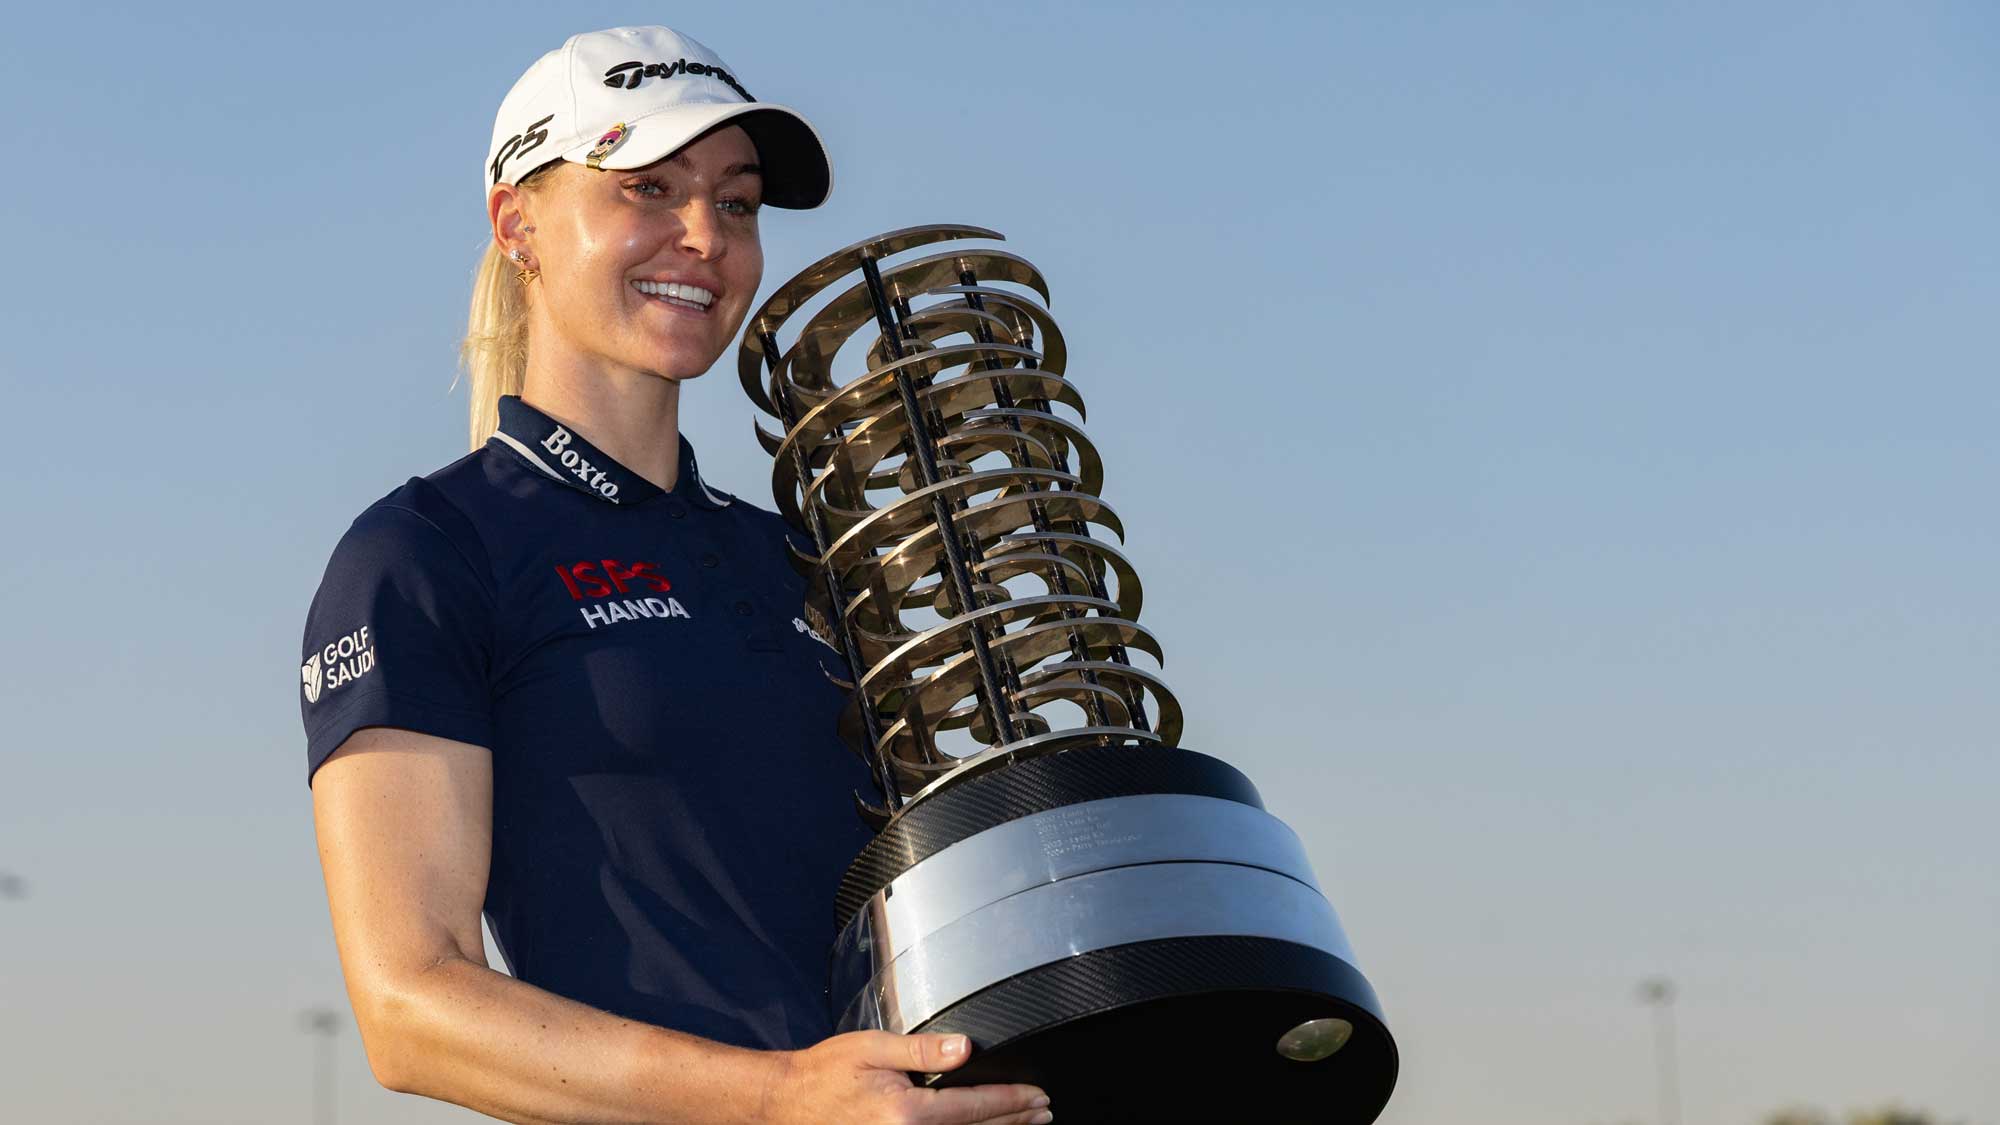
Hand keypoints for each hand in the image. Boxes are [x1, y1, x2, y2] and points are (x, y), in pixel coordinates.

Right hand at [762, 1030, 1051, 1124]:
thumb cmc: (825, 1073)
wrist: (786, 1103)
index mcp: (908, 1113)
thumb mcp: (873, 1048)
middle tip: (1044, 1113)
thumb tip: (966, 1049)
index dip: (1012, 1102)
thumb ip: (923, 1050)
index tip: (1038, 1097)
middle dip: (1014, 1122)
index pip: (975, 1108)